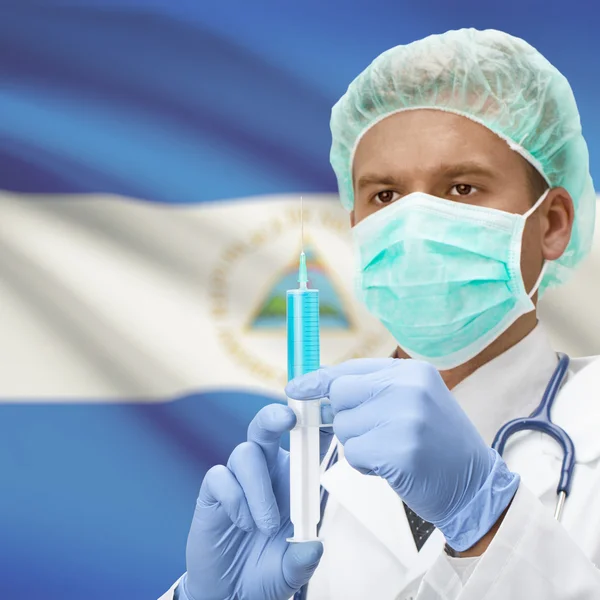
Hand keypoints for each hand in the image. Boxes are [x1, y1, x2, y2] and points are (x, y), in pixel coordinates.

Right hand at [180, 403, 332, 599]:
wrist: (231, 592)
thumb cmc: (267, 570)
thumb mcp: (292, 571)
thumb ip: (303, 560)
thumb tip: (313, 546)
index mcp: (293, 477)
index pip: (306, 441)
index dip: (315, 421)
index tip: (325, 410)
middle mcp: (266, 470)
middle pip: (267, 426)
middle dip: (277, 415)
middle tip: (288, 418)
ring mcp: (238, 478)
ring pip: (246, 452)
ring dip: (259, 489)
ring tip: (264, 526)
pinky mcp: (213, 492)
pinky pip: (220, 476)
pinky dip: (234, 499)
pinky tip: (242, 523)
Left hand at [285, 358, 519, 551]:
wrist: (475, 485)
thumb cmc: (437, 444)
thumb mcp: (413, 402)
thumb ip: (373, 390)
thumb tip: (319, 386)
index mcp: (412, 371)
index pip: (351, 367)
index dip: (320, 379)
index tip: (296, 387)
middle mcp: (409, 387)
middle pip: (341, 394)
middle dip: (346, 418)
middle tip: (373, 433)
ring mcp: (406, 418)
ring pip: (344, 426)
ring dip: (358, 444)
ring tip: (391, 450)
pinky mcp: (400, 451)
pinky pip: (353, 454)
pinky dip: (365, 465)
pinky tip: (392, 466)